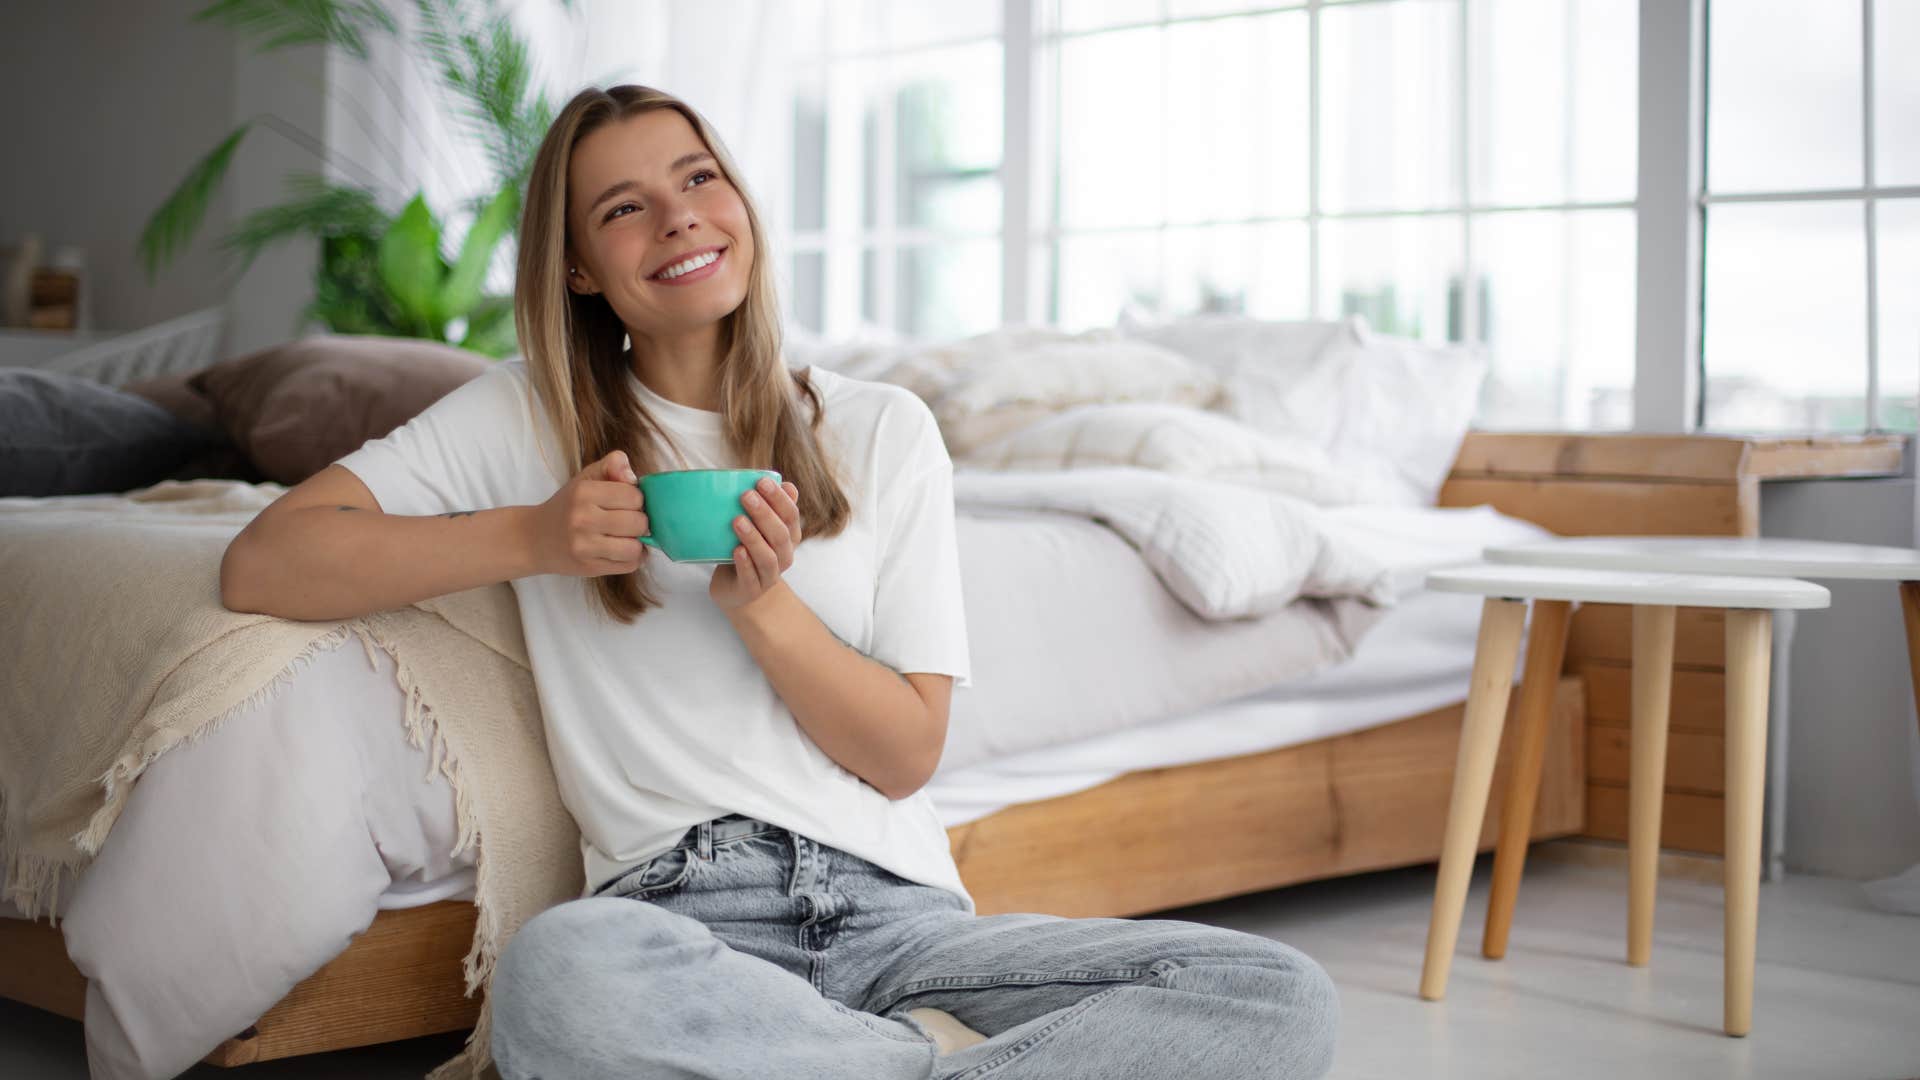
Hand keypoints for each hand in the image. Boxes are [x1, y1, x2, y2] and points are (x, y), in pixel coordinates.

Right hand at [527, 450, 648, 577]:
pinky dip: (632, 558)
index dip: (636, 499)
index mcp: (583, 492)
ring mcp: (585, 546)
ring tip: (627, 537)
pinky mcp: (589, 568)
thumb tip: (633, 476)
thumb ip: (612, 465)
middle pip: (638, 523)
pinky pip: (629, 565)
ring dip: (637, 543)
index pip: (634, 496)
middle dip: (640, 521)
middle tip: (628, 520)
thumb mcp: (586, 478)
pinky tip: (621, 550)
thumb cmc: (568, 505)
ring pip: (635, 548)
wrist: (535, 538)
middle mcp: (582, 519)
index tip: (626, 502)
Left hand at [709, 476, 802, 612]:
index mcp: (789, 537)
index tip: (761, 481)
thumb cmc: (747, 551)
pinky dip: (745, 563)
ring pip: (767, 557)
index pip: (791, 516)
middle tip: (746, 495)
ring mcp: (769, 575)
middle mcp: (784, 556)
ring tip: (737, 520)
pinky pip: (750, 577)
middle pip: (780, 535)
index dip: (779, 499)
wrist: (737, 590)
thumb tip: (786, 484)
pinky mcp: (751, 589)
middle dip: (765, 514)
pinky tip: (737, 550)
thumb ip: (771, 508)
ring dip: (754, 537)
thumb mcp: (760, 528)